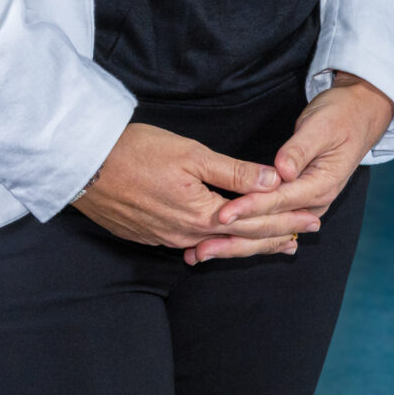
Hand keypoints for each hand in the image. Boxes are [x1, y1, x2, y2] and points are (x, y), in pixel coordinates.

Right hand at [71, 123, 320, 263]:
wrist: (81, 164)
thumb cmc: (134, 150)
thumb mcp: (189, 153)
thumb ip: (232, 171)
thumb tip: (273, 180)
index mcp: (201, 213)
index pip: (254, 222)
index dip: (285, 219)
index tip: (311, 219)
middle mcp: (186, 233)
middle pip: (239, 239)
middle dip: (274, 236)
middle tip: (303, 237)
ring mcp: (164, 237)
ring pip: (215, 243)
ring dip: (247, 242)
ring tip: (272, 243)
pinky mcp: (147, 235)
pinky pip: (189, 243)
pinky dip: (213, 242)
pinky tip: (217, 242)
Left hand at [212, 72, 393, 247]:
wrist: (360, 116)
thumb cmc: (339, 117)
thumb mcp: (319, 128)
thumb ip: (299, 150)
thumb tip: (282, 171)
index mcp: (320, 185)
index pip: (278, 201)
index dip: (249, 208)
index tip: (222, 215)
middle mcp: (314, 201)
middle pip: (271, 224)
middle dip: (236, 237)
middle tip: (201, 249)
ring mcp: (307, 203)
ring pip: (270, 229)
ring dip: (238, 241)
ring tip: (205, 253)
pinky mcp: (299, 199)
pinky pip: (272, 220)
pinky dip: (249, 231)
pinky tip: (227, 243)